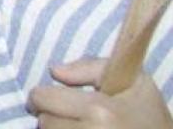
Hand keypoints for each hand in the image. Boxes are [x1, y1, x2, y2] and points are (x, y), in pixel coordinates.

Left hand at [29, 58, 172, 126]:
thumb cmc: (147, 113)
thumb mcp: (133, 81)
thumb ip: (90, 67)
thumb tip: (55, 72)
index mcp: (99, 111)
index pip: (42, 98)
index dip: (42, 96)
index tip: (52, 97)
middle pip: (43, 122)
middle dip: (49, 115)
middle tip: (66, 114)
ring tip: (75, 126)